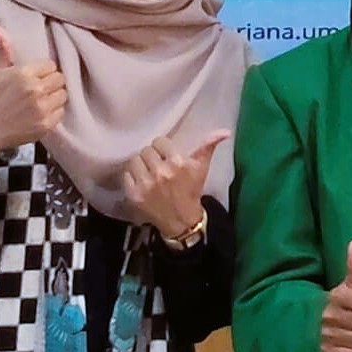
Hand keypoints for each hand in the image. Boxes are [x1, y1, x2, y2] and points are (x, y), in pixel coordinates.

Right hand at [0, 25, 67, 166]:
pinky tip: (42, 112)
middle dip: (51, 82)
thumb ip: (3, 49)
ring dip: (55, 96)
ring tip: (43, 100)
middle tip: (41, 88)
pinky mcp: (46, 124)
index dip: (45, 71)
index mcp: (24, 73)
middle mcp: (35, 90)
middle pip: (60, 79)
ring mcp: (42, 108)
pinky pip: (62, 112)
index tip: (37, 76)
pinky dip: (55, 112)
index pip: (51, 65)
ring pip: (63, 95)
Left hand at [124, 128, 230, 242]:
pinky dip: (132, 178)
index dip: (163, 147)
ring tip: (148, 173)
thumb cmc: (191, 190)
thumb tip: (225, 131)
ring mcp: (145, 184)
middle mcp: (160, 172)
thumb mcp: (202, 168)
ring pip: (134, 161)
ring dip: (140, 166)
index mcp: (178, 163)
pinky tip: (142, 183)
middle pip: (146, 150)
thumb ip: (209, 146)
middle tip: (157, 164)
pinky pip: (126, 175)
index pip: (159, 141)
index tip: (166, 154)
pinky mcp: (134, 195)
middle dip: (152, 156)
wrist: (182, 220)